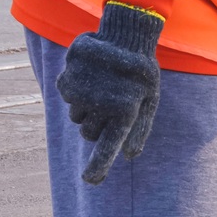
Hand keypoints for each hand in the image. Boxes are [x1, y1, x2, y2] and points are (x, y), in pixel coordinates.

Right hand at [57, 3, 162, 184]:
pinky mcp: (67, 81)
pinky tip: (91, 74)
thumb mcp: (148, 102)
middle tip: (108, 104)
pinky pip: (68, 97)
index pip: (108, 148)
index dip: (98, 166)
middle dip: (95, 125)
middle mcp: (101, 108)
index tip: (90, 180)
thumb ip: (139, 129)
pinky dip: (76, 90)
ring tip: (102, 86)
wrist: (124, 36)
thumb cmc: (141, 74)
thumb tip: (129, 156)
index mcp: (124, 115)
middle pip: (88, 133)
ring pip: (76, 117)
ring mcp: (82, 95)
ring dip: (86, 107)